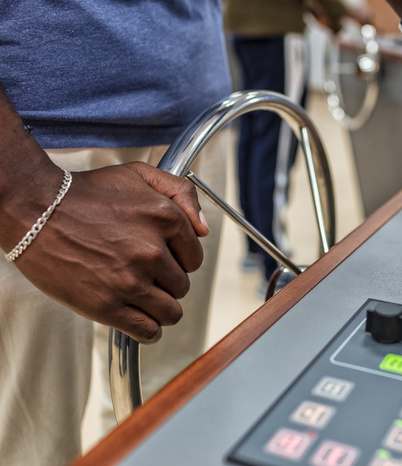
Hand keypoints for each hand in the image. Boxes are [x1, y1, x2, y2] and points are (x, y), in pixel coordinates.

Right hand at [12, 162, 208, 343]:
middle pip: (181, 285)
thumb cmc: (84, 194)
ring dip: (160, 308)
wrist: (35, 210)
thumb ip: (182, 193)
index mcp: (165, 219)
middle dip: (166, 282)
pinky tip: (140, 319)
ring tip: (144, 298)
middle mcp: (152, 251)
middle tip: (144, 274)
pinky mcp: (107, 306)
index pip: (195, 257)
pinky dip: (149, 331)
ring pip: (170, 311)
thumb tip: (203, 229)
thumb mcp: (139, 175)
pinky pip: (147, 331)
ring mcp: (130, 281)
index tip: (165, 259)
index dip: (180, 260)